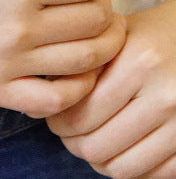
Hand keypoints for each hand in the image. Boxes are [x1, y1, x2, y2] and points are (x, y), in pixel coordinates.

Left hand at [47, 0, 175, 177]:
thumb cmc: (148, 35)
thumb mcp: (113, 37)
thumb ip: (81, 66)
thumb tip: (37, 103)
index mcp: (138, 63)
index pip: (81, 115)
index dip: (59, 123)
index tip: (54, 118)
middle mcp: (164, 95)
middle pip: (98, 146)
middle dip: (74, 143)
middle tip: (68, 133)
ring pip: (123, 167)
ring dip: (100, 160)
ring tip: (91, 142)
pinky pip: (154, 175)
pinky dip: (131, 169)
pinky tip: (120, 149)